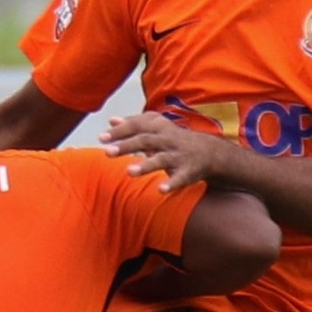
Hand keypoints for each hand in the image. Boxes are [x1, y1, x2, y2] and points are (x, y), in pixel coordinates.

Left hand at [101, 114, 233, 192]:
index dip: (120, 131)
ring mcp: (179, 156)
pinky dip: (171, 184)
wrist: (210, 152)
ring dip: (146, 165)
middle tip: (107, 152)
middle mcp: (168, 140)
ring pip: (162, 159)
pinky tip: (160, 190)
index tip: (101, 137)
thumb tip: (111, 121)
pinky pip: (180, 179)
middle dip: (127, 145)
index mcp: (159, 128)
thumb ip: (134, 125)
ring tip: (129, 171)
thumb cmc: (175, 140)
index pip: (137, 126)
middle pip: (146, 140)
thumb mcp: (157, 129)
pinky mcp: (189, 172)